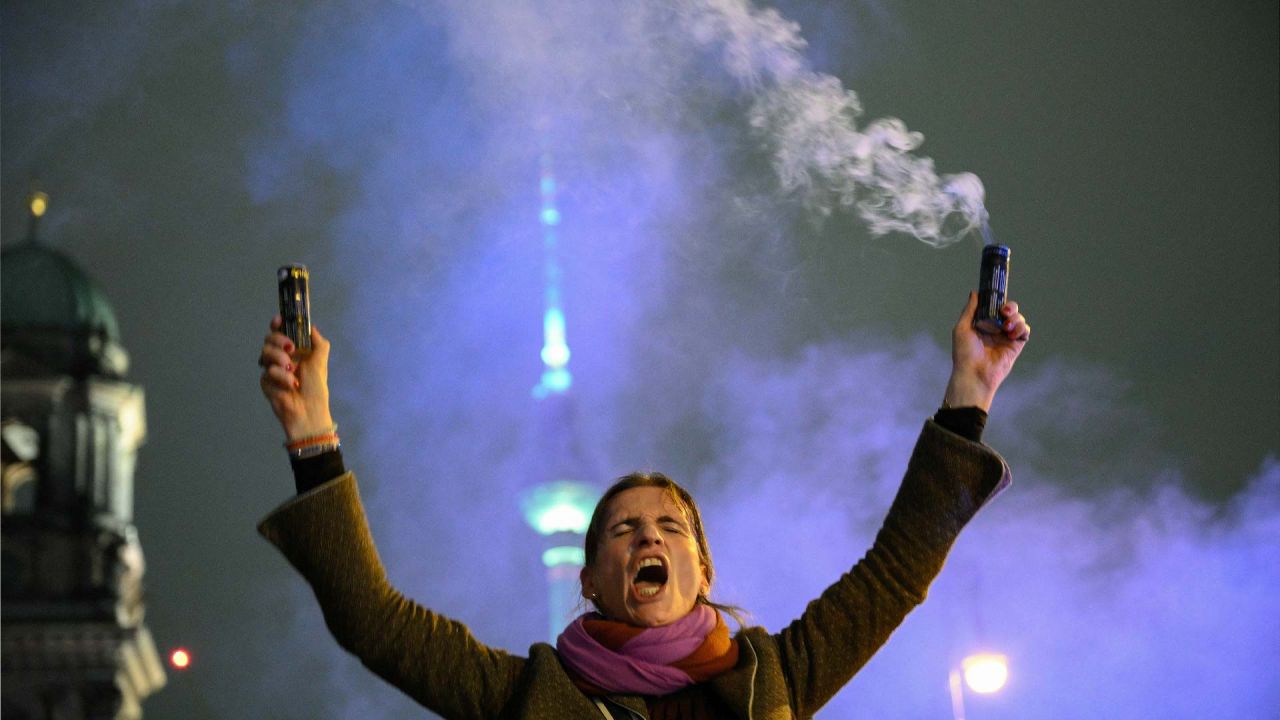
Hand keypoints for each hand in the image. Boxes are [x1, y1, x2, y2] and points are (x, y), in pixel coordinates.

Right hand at [258, 316, 334, 440]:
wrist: (309, 410)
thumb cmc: (315, 387)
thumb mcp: (320, 361)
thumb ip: (317, 342)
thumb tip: (311, 327)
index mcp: (294, 351)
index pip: (281, 332)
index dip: (277, 324)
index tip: (278, 320)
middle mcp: (281, 357)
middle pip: (269, 339)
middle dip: (278, 340)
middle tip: (290, 348)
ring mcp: (272, 370)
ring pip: (265, 353)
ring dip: (280, 359)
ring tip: (292, 370)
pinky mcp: (265, 382)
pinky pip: (267, 373)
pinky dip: (281, 378)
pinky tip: (291, 385)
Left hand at [943, 292, 1029, 411]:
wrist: (974, 373)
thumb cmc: (964, 353)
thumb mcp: (962, 328)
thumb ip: (970, 310)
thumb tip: (975, 292)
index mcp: (983, 324)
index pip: (994, 307)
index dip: (998, 300)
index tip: (998, 296)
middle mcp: (996, 329)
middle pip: (1009, 311)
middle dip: (1010, 307)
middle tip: (1004, 311)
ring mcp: (1006, 337)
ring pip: (1018, 319)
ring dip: (1015, 318)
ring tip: (1006, 326)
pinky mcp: (1015, 345)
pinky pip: (1024, 331)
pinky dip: (1021, 328)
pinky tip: (1011, 333)